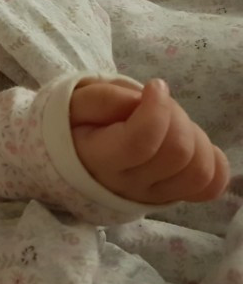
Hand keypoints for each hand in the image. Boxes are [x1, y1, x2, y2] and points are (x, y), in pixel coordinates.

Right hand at [69, 78, 229, 204]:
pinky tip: (191, 143)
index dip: (157, 109)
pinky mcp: (170, 197)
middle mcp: (126, 185)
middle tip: (158, 102)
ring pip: (197, 170)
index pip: (141, 142)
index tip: (154, 86)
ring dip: (194, 136)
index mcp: (97, 160)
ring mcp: (151, 196)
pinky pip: (209, 186)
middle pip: (176, 153)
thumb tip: (141, 102)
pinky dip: (211, 160)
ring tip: (171, 122)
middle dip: (176, 115)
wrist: (71, 156)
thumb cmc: (75, 124)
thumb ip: (105, 99)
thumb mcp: (75, 102)